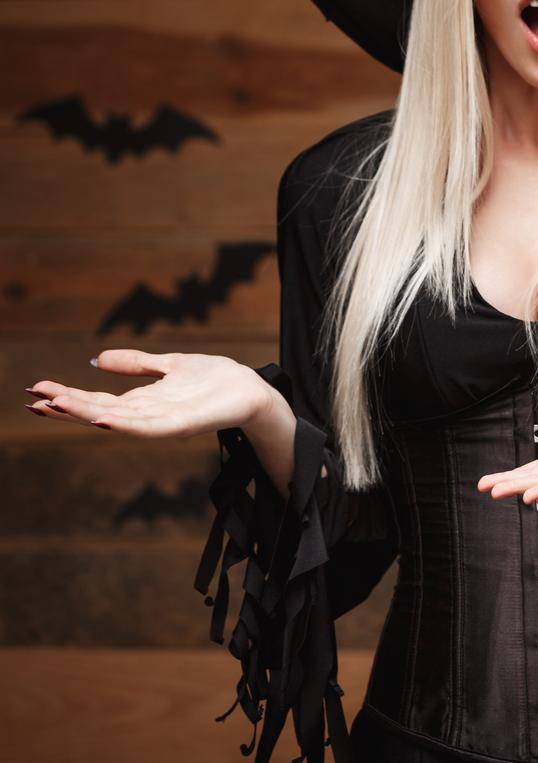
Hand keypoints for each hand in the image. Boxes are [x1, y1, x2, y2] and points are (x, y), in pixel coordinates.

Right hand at [26, 349, 279, 438]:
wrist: (252, 390)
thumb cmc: (214, 379)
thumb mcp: (170, 364)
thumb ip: (136, 363)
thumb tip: (97, 359)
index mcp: (142, 400)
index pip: (97, 399)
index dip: (67, 394)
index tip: (36, 389)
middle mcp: (148, 414)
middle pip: (99, 411)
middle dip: (67, 407)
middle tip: (33, 400)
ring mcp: (164, 422)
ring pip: (118, 420)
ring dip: (86, 414)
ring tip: (57, 405)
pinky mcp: (184, 425)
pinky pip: (150, 428)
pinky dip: (125, 425)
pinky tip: (103, 419)